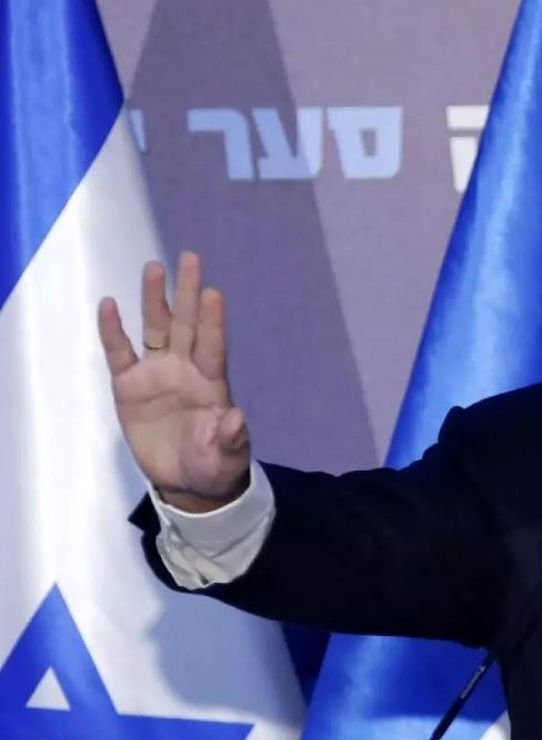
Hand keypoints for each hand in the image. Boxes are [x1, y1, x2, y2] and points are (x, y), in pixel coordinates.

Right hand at [98, 251, 249, 511]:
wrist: (186, 481)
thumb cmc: (213, 464)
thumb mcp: (225, 457)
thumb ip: (228, 438)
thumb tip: (235, 418)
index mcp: (212, 383)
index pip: (212, 345)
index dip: (212, 321)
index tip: (214, 292)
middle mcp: (185, 369)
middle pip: (186, 324)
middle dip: (187, 292)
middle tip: (190, 257)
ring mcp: (157, 374)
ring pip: (155, 329)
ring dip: (154, 299)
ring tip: (154, 267)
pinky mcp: (129, 386)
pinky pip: (119, 353)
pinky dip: (113, 331)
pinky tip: (108, 305)